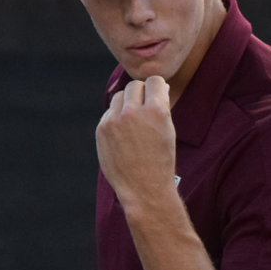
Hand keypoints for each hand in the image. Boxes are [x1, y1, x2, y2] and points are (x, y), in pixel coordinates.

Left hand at [96, 76, 176, 211]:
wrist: (143, 188)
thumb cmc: (161, 160)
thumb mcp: (168, 130)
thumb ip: (161, 106)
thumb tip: (157, 87)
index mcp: (156, 111)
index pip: (154, 81)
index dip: (157, 88)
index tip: (158, 96)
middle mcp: (133, 112)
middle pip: (135, 86)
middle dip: (141, 94)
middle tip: (145, 110)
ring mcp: (114, 121)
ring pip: (119, 97)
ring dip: (127, 104)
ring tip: (134, 123)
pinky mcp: (102, 129)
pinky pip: (109, 113)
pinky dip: (116, 118)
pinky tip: (123, 135)